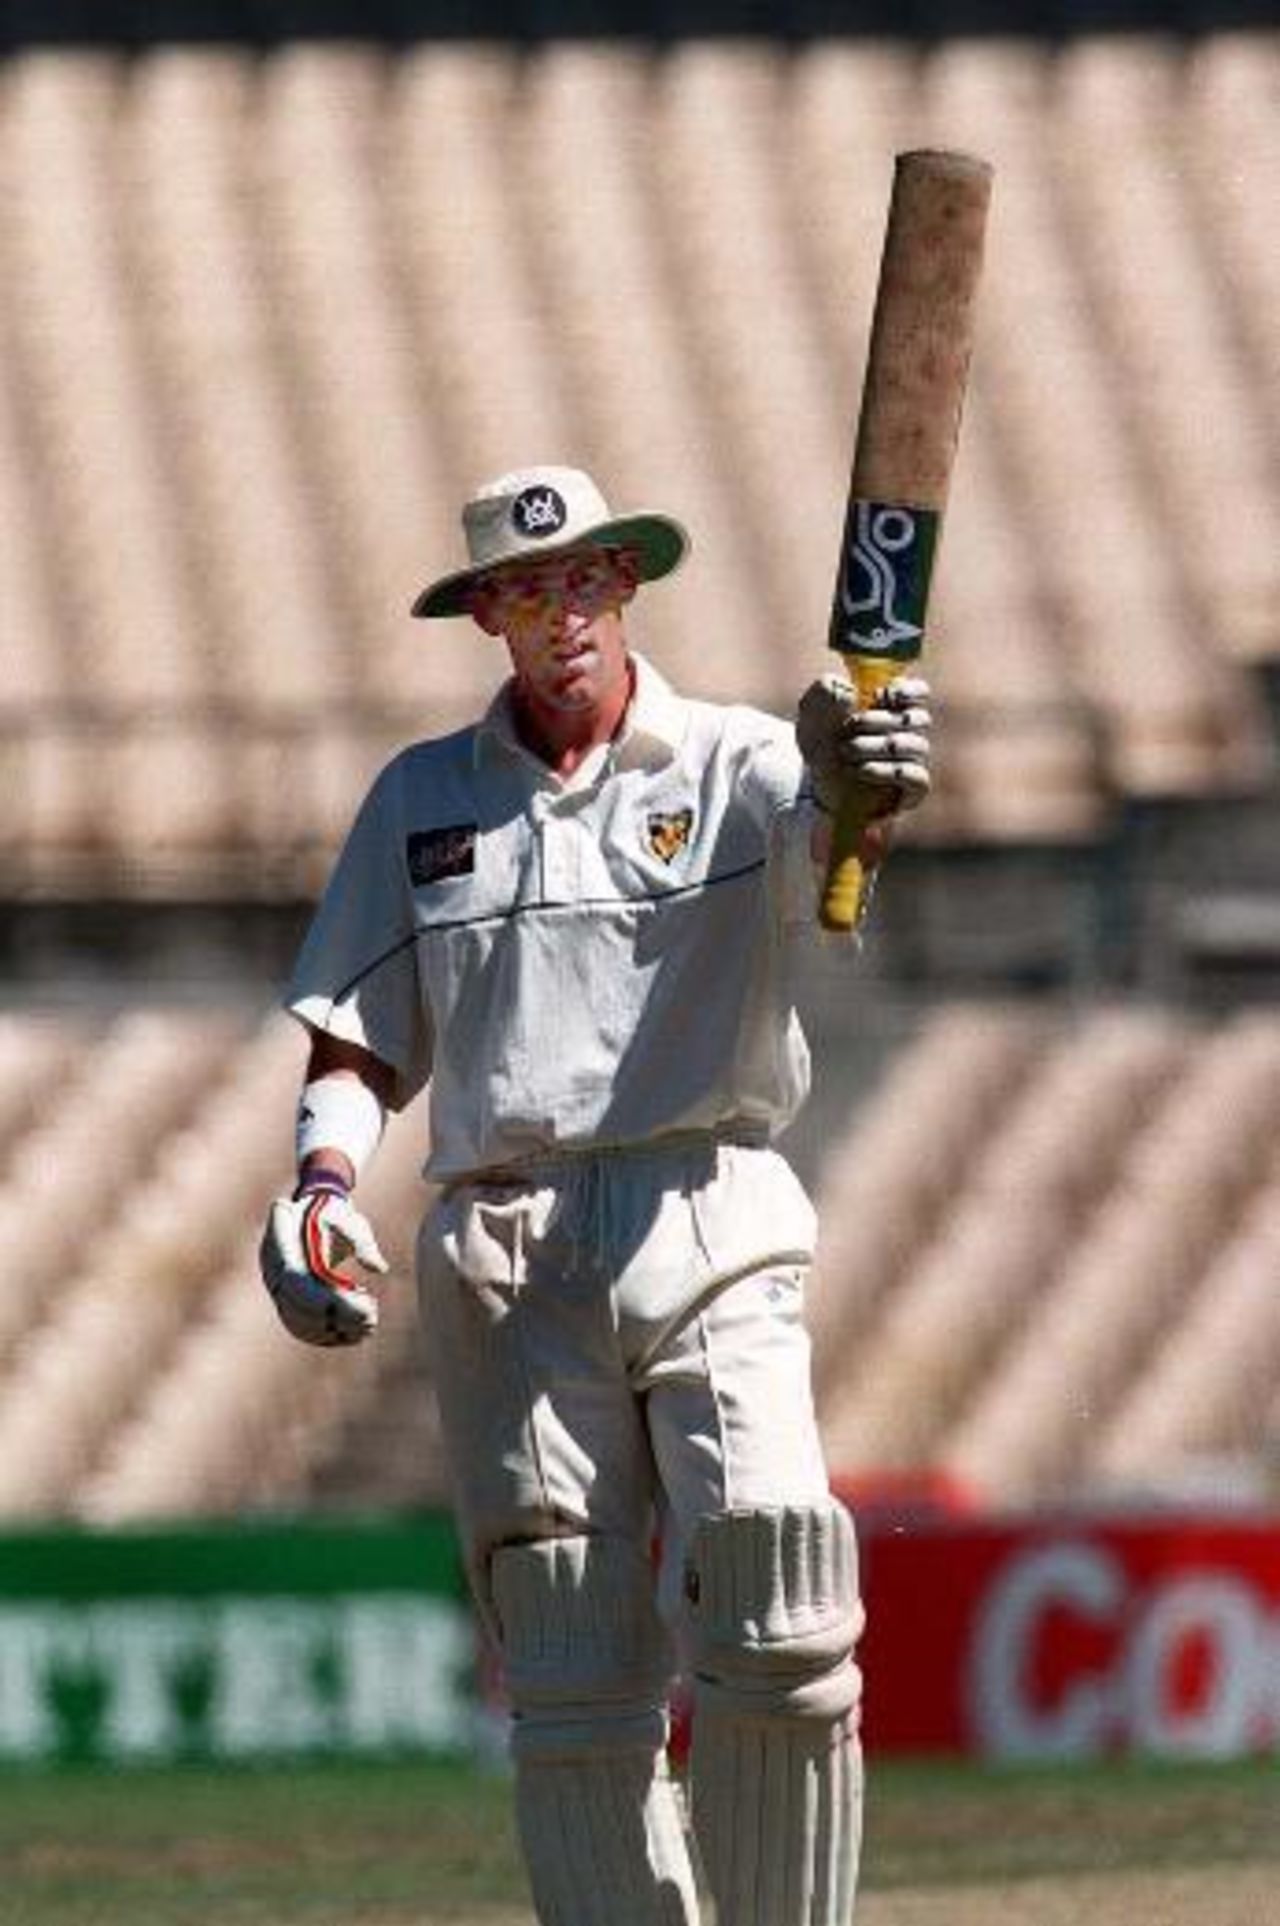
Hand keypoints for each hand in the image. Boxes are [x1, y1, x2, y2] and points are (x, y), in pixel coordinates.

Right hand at [259, 1181, 388, 1346]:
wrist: (313, 1211)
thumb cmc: (333, 1213)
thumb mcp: (349, 1219)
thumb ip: (362, 1241)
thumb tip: (379, 1268)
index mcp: (281, 1241)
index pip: (295, 1278)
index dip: (324, 1297)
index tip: (360, 1302)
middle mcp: (271, 1268)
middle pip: (297, 1304)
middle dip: (335, 1316)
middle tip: (371, 1319)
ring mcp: (275, 1286)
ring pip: (297, 1320)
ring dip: (332, 1331)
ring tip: (368, 1327)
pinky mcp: (284, 1300)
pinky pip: (299, 1326)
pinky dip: (326, 1335)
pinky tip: (353, 1335)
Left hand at [796, 673, 932, 814]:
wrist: (817, 785)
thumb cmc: (822, 742)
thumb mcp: (814, 711)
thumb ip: (826, 691)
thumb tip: (850, 692)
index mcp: (893, 707)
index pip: (920, 691)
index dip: (907, 691)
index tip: (878, 695)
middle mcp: (908, 732)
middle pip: (920, 718)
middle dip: (881, 719)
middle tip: (850, 724)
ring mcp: (913, 760)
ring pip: (917, 745)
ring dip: (878, 746)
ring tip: (846, 750)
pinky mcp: (913, 788)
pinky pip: (917, 776)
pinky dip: (888, 771)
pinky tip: (862, 769)